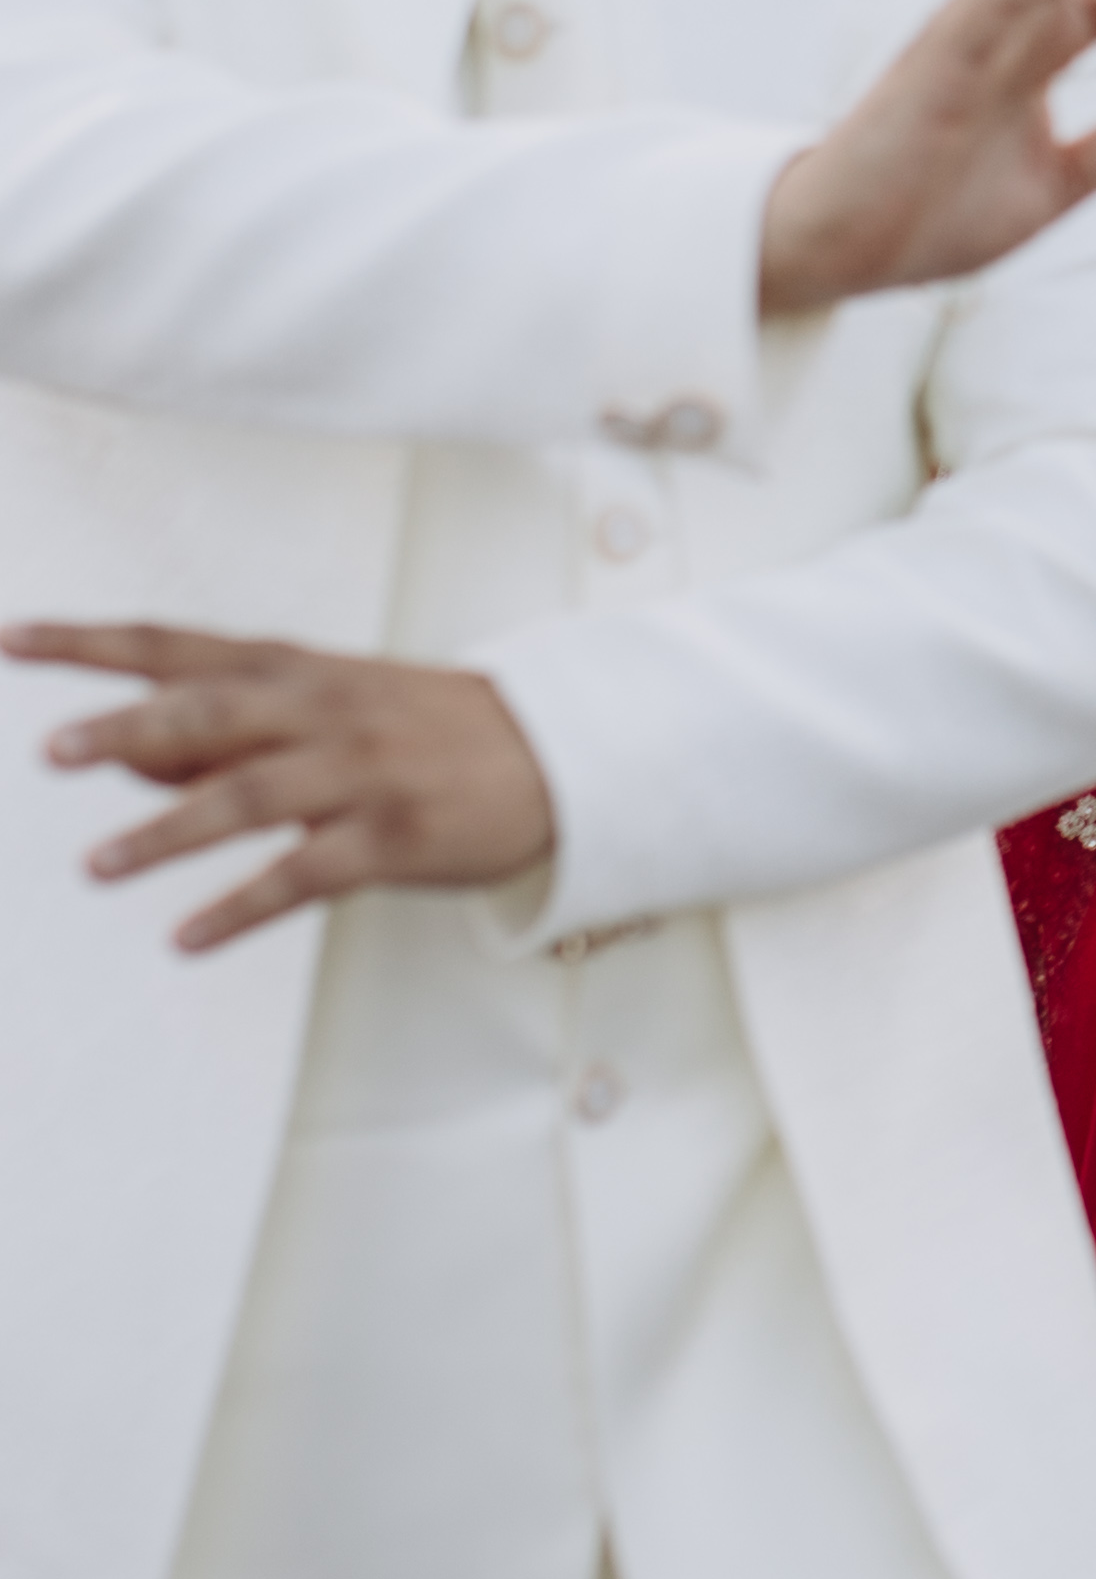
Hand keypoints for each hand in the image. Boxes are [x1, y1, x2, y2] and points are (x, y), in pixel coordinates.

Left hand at [9, 623, 556, 953]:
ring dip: (168, 832)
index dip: (92, 643)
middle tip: (52, 751)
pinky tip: (186, 939)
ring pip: (251, 796)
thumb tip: (121, 754)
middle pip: (212, 711)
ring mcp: (361, 773)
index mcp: (299, 670)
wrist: (558, 754)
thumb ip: (223, 730)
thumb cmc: (425, 729)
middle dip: (128, 729)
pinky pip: (304, 875)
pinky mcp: (395, 836)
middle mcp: (324, 711)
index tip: (11, 639)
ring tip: (98, 868)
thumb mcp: (326, 709)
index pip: (177, 646)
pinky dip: (239, 908)